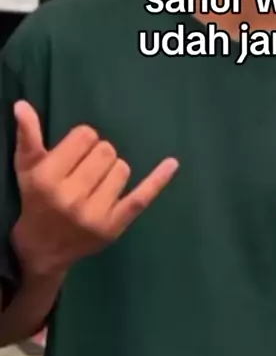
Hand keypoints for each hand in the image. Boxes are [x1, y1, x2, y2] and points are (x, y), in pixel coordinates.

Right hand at [12, 101, 178, 277]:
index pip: (84, 136)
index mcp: (48, 178)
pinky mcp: (114, 226)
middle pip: (106, 150)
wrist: (42, 249)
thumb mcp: (27, 168)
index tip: (73, 155)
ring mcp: (95, 214)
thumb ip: (28, 136)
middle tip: (84, 171)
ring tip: (95, 185)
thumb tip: (22, 105)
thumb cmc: (36, 200)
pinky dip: (158, 179)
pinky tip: (172, 163)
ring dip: (112, 171)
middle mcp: (71, 197)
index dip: (81, 141)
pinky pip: (142, 197)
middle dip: (97, 155)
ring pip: (123, 168)